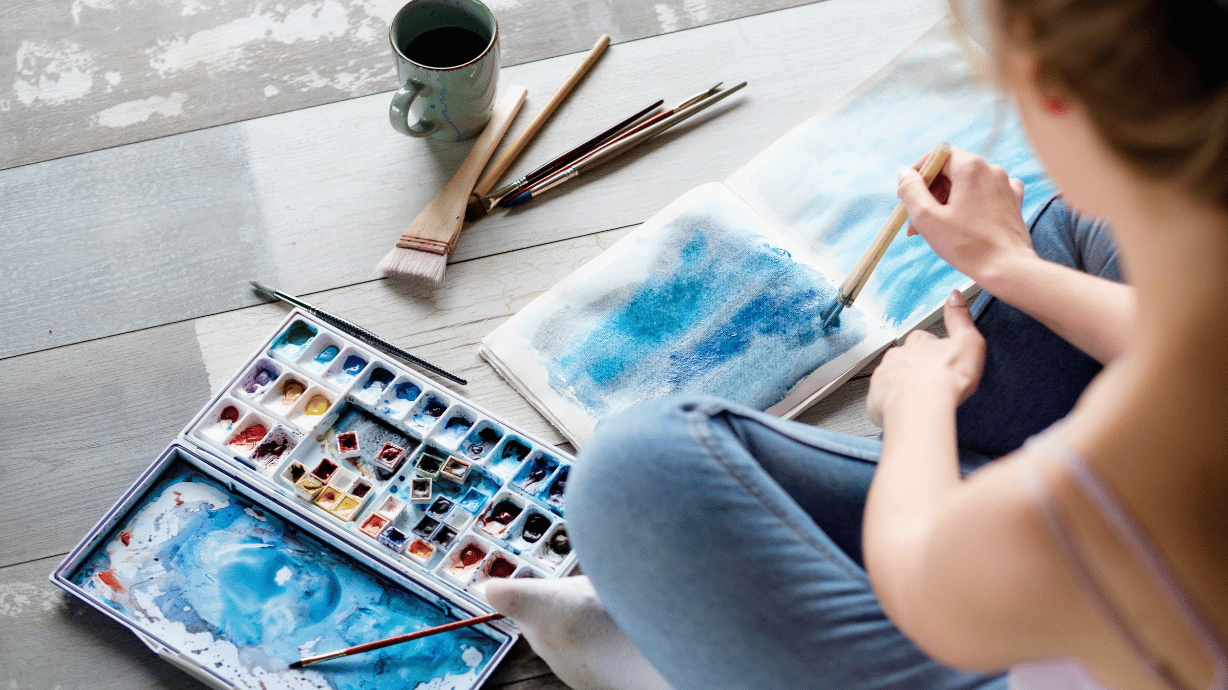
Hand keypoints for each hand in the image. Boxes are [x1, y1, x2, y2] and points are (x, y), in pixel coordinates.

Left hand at [867, 291, 985, 426]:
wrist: (922, 408)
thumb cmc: (946, 379)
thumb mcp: (968, 342)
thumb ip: (960, 318)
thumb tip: (954, 295)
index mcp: (917, 341)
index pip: (924, 341)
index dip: (935, 354)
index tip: (943, 364)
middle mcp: (895, 355)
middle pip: (906, 360)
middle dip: (917, 370)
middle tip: (933, 385)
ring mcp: (883, 377)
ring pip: (893, 379)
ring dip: (904, 387)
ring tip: (921, 401)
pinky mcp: (875, 399)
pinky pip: (883, 400)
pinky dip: (892, 406)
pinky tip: (907, 413)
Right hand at [897, 148, 1036, 287]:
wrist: (1008, 268)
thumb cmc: (967, 245)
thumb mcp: (927, 218)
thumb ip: (911, 190)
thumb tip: (904, 172)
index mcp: (970, 167)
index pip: (936, 155)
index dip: (918, 174)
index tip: (907, 196)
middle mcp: (991, 169)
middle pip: (951, 170)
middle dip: (930, 192)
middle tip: (917, 221)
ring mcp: (1005, 184)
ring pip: (967, 184)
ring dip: (947, 201)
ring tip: (936, 228)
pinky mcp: (1013, 201)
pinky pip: (986, 193)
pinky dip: (971, 203)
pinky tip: (966, 220)